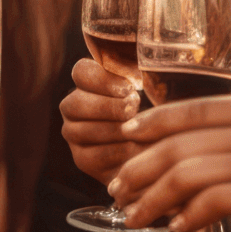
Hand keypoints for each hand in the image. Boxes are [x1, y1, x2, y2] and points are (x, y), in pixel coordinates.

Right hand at [58, 58, 141, 185]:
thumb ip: (138, 78)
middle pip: (74, 103)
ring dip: (113, 129)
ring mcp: (74, 135)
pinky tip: (135, 147)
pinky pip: (93, 156)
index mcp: (87, 84)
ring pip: (81, 131)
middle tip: (134, 109)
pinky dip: (116, 151)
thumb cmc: (153, 114)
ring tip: (137, 129)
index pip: (81, 72)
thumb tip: (137, 74)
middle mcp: (74, 108)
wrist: (156, 151)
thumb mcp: (149, 92)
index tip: (130, 87)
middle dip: (108, 106)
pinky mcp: (83, 160)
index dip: (103, 79)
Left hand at [112, 76, 230, 231]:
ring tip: (135, 214)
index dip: (157, 121)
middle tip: (118, 185)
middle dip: (142, 165)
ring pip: (192, 169)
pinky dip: (191, 214)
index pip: (199, 107)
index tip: (128, 134)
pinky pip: (220, 199)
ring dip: (155, 195)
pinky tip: (176, 225)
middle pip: (185, 139)